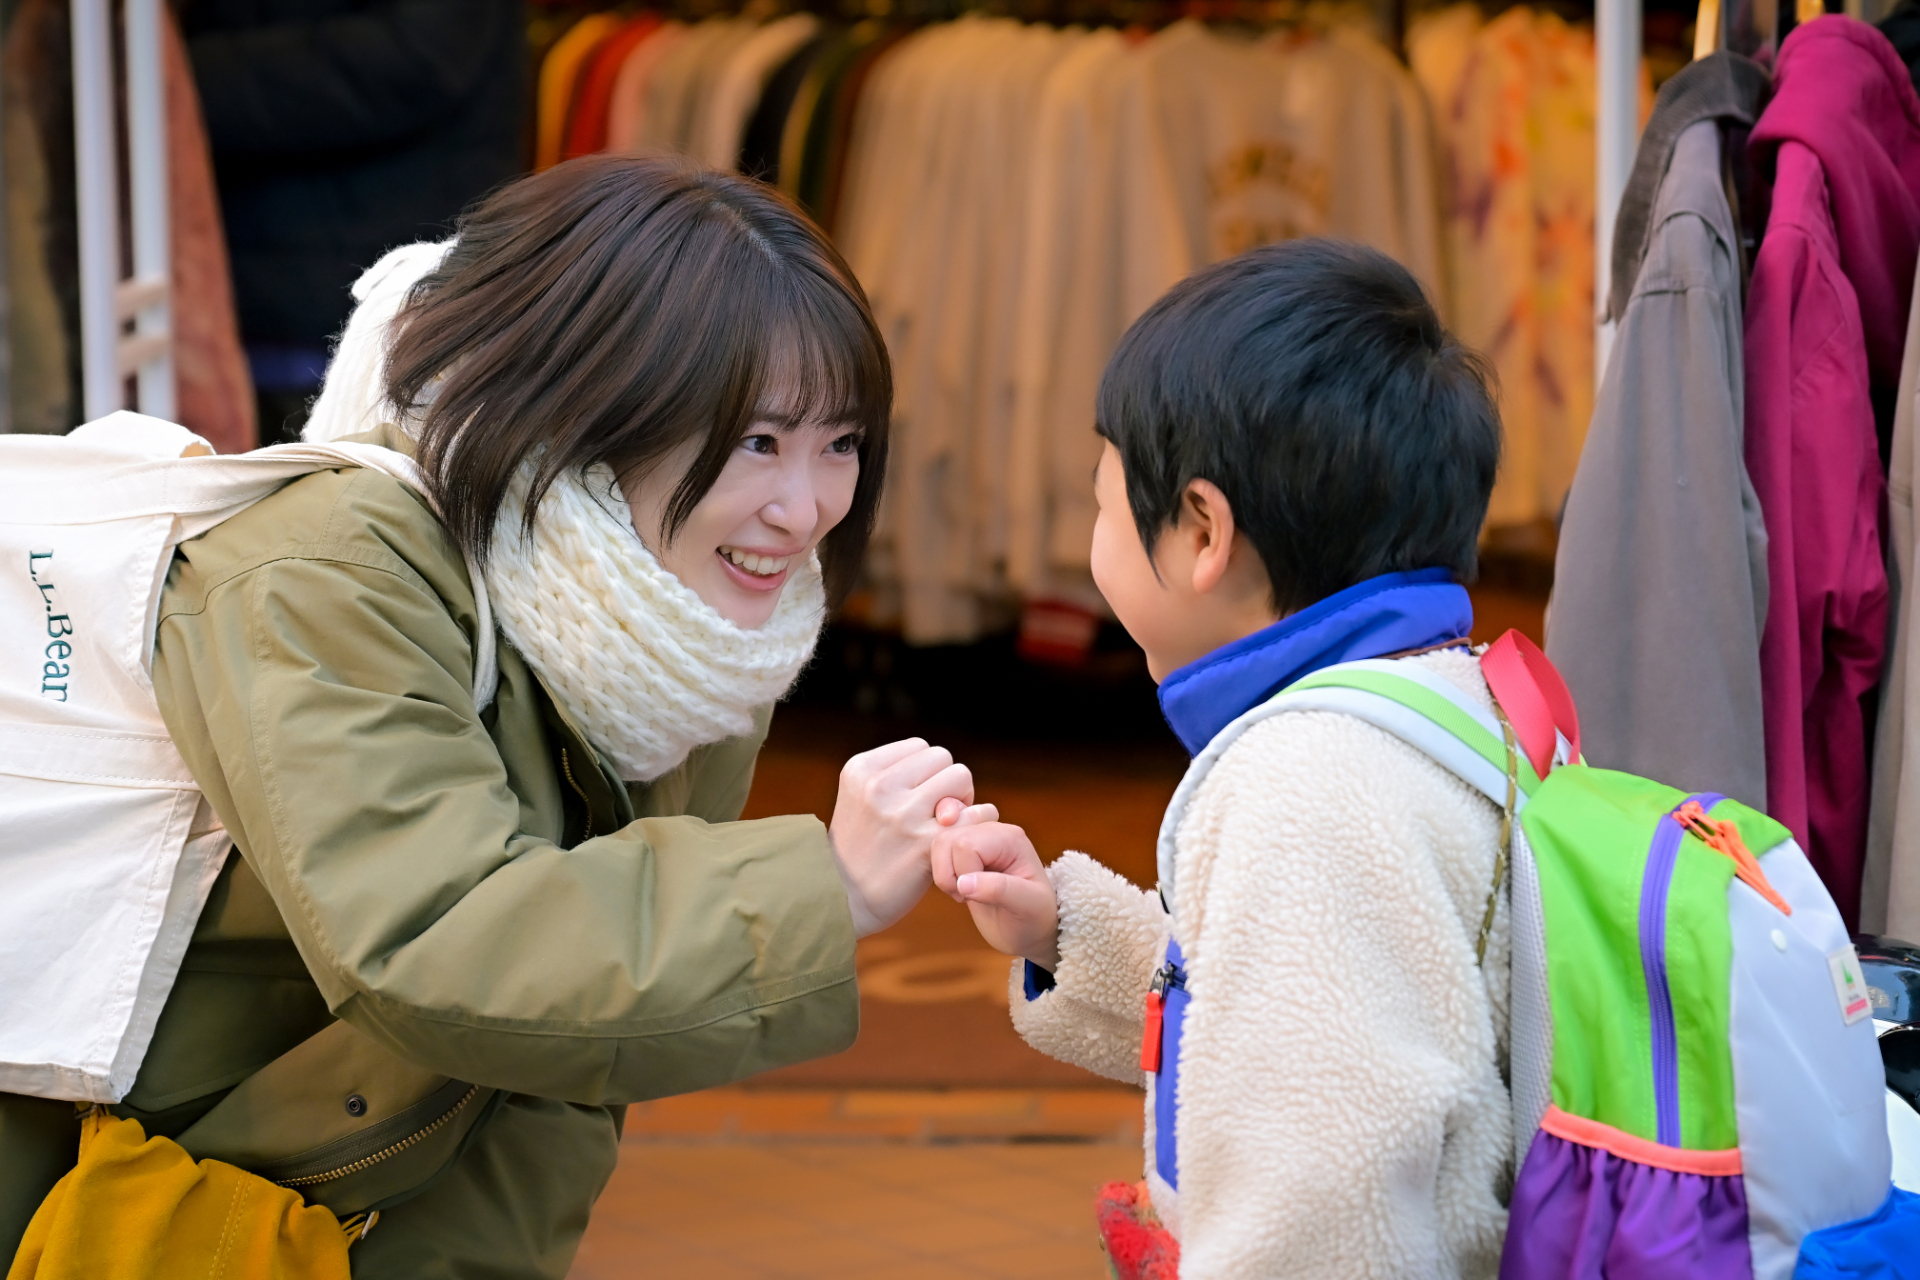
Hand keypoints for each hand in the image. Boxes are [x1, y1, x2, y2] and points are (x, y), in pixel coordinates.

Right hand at [828, 739, 988, 936]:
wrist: (843, 897)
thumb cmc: (860, 845)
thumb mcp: (860, 796)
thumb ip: (898, 776)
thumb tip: (951, 775)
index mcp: (861, 769)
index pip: (919, 747)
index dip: (925, 771)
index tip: (916, 797)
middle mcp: (880, 787)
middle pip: (943, 758)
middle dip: (945, 782)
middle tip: (934, 812)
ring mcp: (903, 815)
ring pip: (961, 777)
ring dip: (961, 800)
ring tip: (943, 823)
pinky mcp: (926, 843)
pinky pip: (975, 814)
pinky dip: (977, 821)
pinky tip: (962, 837)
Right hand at [931, 821, 1058, 971]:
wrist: (1031, 929)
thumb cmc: (1036, 916)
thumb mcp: (1028, 905)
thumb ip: (999, 890)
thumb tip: (963, 882)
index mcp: (1010, 838)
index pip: (967, 845)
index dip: (964, 873)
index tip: (982, 895)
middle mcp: (992, 832)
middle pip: (948, 840)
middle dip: (950, 874)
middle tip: (969, 896)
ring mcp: (977, 840)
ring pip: (939, 843)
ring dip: (943, 874)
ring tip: (963, 893)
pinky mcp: (965, 853)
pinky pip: (938, 852)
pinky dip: (941, 874)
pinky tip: (960, 889)